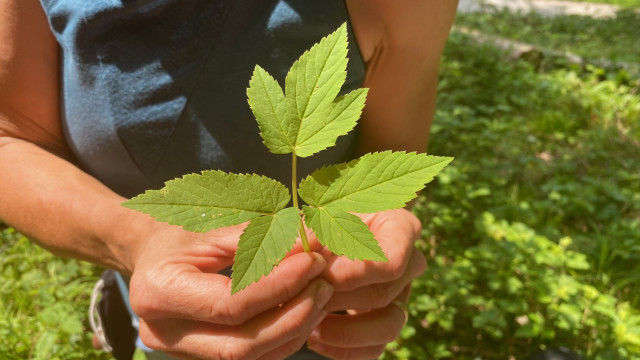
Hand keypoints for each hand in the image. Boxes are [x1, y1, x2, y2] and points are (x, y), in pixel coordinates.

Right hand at [128, 221, 333, 359]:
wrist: (152, 254)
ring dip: (295, 328)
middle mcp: (164, 334)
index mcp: (158, 293)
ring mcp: (182, 352)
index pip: (230, 304)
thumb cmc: (179, 232)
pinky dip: (283, 336)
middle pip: (241, 344)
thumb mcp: (210, 225)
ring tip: (322, 293)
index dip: (278, 287)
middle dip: (293, 314)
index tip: (313, 262)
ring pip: (250, 358)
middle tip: (325, 282)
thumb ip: (257, 237)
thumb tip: (309, 241)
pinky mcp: (202, 356)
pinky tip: (306, 310)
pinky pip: (252, 358)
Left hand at [305, 209, 426, 358]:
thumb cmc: (325, 217)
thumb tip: (296, 258)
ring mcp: (402, 293)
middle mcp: (410, 262)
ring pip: (389, 325)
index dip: (357, 273)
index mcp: (401, 228)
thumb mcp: (319, 217)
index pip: (394, 259)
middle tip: (306, 299)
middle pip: (385, 292)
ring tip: (311, 325)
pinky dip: (344, 350)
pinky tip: (314, 339)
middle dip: (340, 300)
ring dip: (345, 331)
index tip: (323, 278)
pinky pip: (377, 347)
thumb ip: (308, 238)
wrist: (333, 228)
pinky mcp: (387, 319)